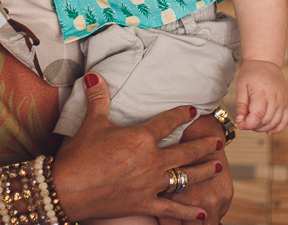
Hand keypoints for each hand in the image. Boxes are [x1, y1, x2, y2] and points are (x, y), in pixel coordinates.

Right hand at [54, 73, 224, 221]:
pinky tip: (201, 213)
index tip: (193, 110)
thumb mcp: (91, 123)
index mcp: (141, 138)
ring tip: (219, 167)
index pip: (168, 122)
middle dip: (205, 145)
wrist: (68, 189)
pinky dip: (187, 212)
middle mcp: (152, 160)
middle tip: (219, 140)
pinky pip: (171, 209)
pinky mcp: (144, 203)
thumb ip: (98, 99)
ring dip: (204, 172)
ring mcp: (151, 184)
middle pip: (186, 151)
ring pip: (186, 177)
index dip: (181, 114)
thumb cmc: (80, 155)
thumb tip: (94, 76)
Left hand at [235, 59, 287, 134]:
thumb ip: (241, 105)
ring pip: (276, 122)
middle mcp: (275, 97)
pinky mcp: (286, 101)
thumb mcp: (241, 86)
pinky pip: (286, 119)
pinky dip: (279, 128)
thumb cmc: (251, 72)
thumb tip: (240, 121)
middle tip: (245, 123)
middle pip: (266, 120)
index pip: (257, 115)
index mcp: (262, 92)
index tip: (241, 125)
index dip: (248, 124)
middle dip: (254, 126)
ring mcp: (282, 100)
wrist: (265, 62)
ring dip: (264, 128)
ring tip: (254, 125)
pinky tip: (269, 131)